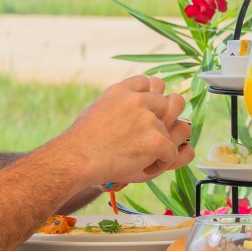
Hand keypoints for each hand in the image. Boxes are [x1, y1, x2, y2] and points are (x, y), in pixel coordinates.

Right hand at [59, 76, 189, 184]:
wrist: (76, 160)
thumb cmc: (83, 142)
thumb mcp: (100, 109)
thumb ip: (123, 103)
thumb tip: (144, 103)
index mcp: (123, 91)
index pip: (153, 82)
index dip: (154, 98)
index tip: (147, 114)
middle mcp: (138, 100)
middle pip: (172, 102)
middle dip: (166, 120)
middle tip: (150, 137)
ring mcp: (149, 119)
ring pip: (176, 130)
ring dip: (165, 143)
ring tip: (145, 155)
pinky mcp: (156, 140)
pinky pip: (174, 152)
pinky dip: (162, 163)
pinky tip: (145, 167)